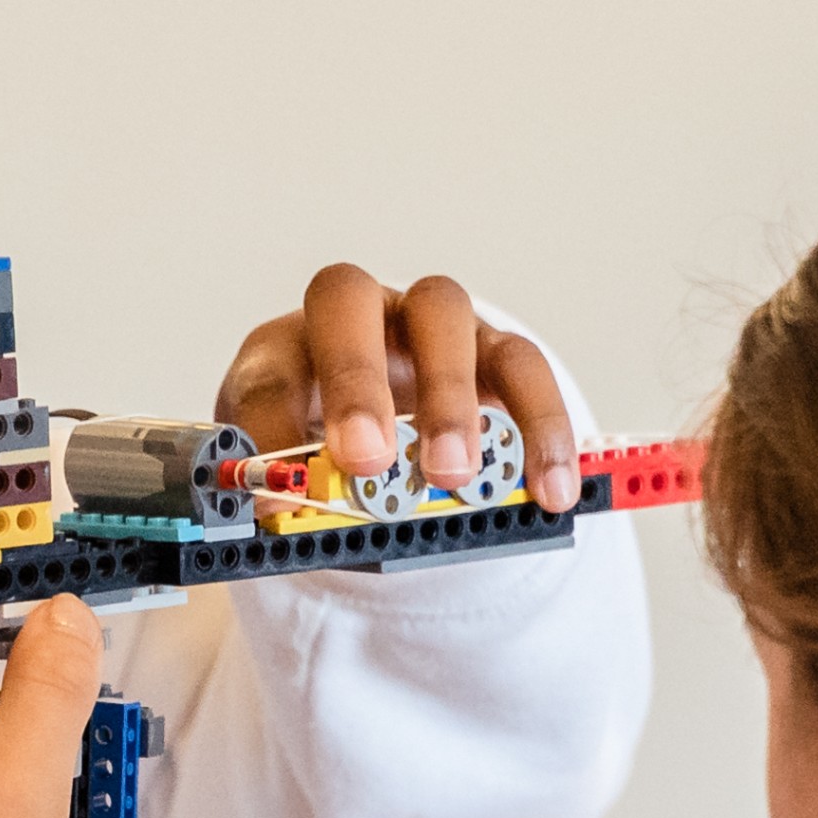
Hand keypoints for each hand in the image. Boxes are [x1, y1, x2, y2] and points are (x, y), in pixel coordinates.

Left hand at [213, 263, 579, 507]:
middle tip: (370, 461)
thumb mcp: (299, 481)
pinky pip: (525, 367)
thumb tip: (276, 513)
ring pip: (444, 316)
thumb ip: (293, 494)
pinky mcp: (495, 350)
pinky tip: (547, 491)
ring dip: (450, 399)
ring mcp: (430, 325)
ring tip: (456, 478)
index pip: (270, 370)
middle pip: (349, 304)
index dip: (272, 429)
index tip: (280, 493)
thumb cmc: (334, 457)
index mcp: (288, 349)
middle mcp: (358, 317)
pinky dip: (539, 429)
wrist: (386, 443)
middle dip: (357, 386)